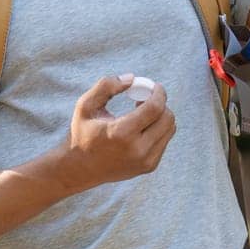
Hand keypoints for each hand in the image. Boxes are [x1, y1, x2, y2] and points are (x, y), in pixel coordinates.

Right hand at [56, 73, 175, 193]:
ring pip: (169, 129)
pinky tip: (140, 128)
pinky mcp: (149, 166)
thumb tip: (132, 78)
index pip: (155, 108)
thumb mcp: (85, 106)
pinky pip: (164, 140)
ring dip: (160, 116)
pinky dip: (157, 130)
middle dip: (161, 103)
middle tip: (145, 99)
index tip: (156, 86)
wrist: (80, 170)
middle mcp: (137, 150)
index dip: (159, 93)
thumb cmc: (83, 133)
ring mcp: (145, 161)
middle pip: (168, 118)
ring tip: (141, 113)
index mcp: (121, 133)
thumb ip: (106, 86)